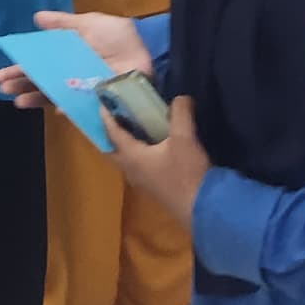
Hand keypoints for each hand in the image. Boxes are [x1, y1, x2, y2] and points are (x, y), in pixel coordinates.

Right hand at [0, 11, 159, 107]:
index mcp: (67, 55)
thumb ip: (63, 23)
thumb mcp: (89, 24)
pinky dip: (64, 108)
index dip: (20, 67)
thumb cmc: (118, 36)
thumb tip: (36, 17)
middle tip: (1, 86)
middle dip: (20, 83)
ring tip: (17, 100)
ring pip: (52, 94)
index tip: (1, 72)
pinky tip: (52, 109)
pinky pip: (75, 107)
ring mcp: (81, 88)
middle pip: (40, 80)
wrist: (145, 50)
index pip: (38, 62)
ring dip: (34, 97)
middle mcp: (70, 73)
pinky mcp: (94, 101)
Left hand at [110, 95, 209, 226]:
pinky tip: (154, 145)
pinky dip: (139, 152)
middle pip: (114, 150)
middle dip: (112, 134)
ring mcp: (143, 181)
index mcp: (132, 157)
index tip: (102, 103)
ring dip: (126, 144)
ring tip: (135, 126)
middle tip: (116, 117)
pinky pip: (139, 165)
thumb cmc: (186, 172)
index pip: (113, 134)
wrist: (202, 207)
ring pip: (127, 159)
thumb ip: (180, 112)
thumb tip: (180, 97)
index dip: (107, 117)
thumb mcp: (184, 137)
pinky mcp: (154, 187)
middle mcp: (132, 170)